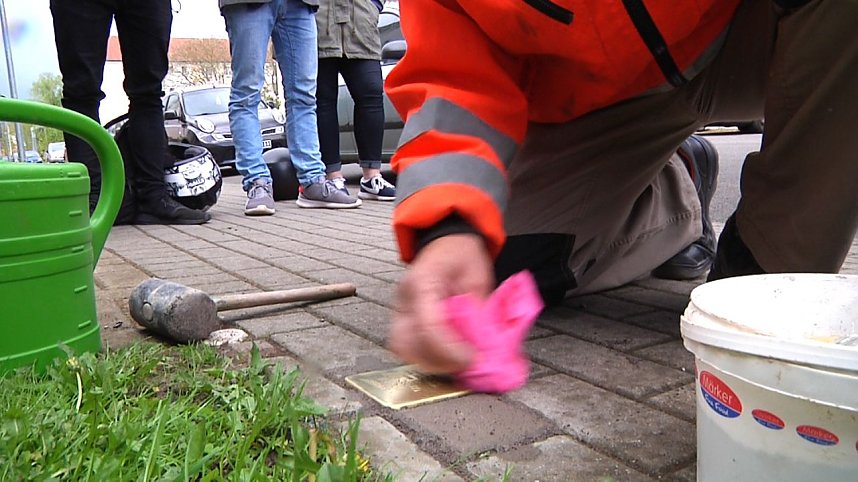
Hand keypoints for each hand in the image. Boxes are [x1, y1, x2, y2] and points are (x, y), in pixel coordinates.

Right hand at [388, 234, 493, 373]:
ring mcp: (399, 309)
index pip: (428, 324)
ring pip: (401, 348)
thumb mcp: (477, 277)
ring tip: (456, 362)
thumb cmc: (462, 255)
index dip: (449, 348)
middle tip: (464, 363)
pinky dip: (424, 356)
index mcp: (423, 281)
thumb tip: (481, 345)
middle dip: (437, 360)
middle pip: (407, 342)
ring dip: (430, 361)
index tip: (471, 357)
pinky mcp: (401, 318)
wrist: (446, 242)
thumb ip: (477, 310)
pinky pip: (405, 345)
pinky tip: (445, 356)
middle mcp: (404, 297)